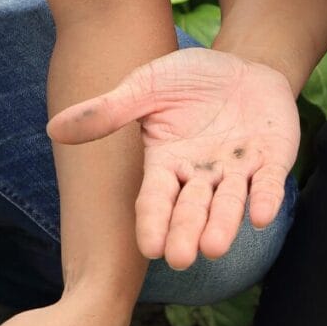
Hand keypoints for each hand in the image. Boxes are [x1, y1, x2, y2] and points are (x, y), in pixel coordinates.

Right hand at [47, 47, 299, 269]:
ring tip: (214, 248)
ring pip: (229, 205)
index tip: (149, 248)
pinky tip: (261, 216)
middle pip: (192, 210)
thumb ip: (109, 111)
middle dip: (186, 233)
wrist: (242, 66)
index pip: (157, 200)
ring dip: (223, 226)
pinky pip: (268, 184)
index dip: (154, 223)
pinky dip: (265, 199)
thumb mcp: (145, 87)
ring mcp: (238, 172)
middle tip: (179, 259)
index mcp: (168, 165)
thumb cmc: (190, 81)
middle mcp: (202, 177)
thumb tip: (54, 129)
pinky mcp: (272, 162)